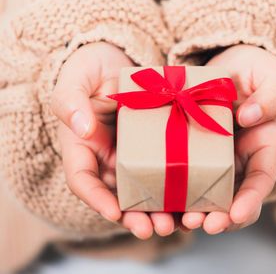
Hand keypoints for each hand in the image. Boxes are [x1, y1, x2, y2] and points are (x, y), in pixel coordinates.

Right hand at [51, 42, 174, 238]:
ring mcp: (132, 150)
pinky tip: (192, 195)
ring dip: (158, 209)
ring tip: (177, 222)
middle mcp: (107, 154)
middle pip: (117, 194)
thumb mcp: (75, 79)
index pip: (83, 180)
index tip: (114, 213)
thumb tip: (83, 128)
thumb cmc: (90, 67)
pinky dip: (174, 185)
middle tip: (155, 229)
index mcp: (82, 145)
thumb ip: (71, 101)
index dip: (96, 199)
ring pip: (143, 187)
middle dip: (134, 215)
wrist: (116, 59)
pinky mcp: (154, 143)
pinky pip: (163, 167)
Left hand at [181, 44, 275, 233]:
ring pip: (207, 190)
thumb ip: (270, 98)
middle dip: (219, 215)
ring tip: (176, 220)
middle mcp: (241, 157)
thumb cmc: (257, 70)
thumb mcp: (272, 77)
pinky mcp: (193, 147)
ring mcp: (216, 154)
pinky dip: (175, 188)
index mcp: (264, 145)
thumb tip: (250, 117)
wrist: (232, 65)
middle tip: (200, 223)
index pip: (262, 180)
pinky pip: (185, 170)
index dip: (250, 200)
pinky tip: (159, 197)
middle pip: (233, 196)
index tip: (235, 214)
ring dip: (193, 209)